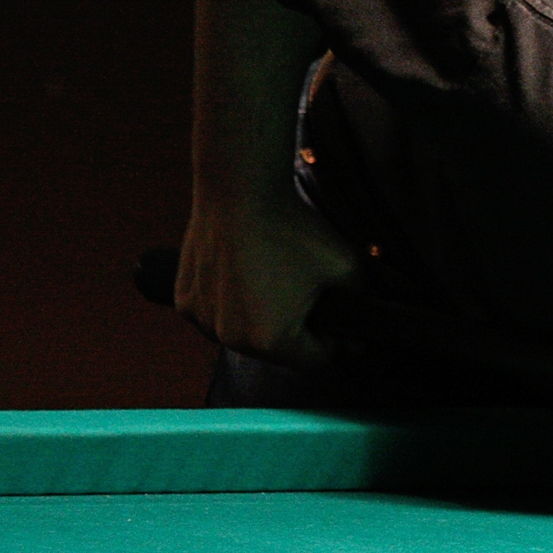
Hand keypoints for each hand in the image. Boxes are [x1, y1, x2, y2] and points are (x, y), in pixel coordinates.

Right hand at [176, 192, 360, 368]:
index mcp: (272, 340)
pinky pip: (218, 315)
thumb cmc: (291, 229)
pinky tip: (248, 279)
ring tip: (280, 287)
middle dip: (301, 331)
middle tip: (314, 302)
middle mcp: (231, 339)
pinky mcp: (185, 301)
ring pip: (246, 333)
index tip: (347, 331)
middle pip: (280, 350)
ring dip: (265, 320)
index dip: (339, 345)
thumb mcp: (348, 267)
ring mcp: (203, 321)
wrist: (240, 192)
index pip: (317, 360)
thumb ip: (362, 300)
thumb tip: (367, 317)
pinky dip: (234, 305)